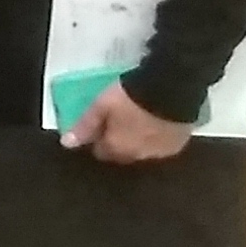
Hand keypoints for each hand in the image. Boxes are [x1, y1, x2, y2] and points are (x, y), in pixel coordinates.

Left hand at [66, 83, 192, 164]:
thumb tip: (67, 144)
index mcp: (118, 149)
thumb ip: (84, 127)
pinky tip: (159, 121)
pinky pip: (163, 145)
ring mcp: (161, 152)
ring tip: (141, 119)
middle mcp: (139, 157)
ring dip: (140, 140)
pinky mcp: (178, 144)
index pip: (102, 152)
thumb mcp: (101, 106)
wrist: (171, 89)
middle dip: (119, 141)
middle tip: (121, 120)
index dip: (99, 138)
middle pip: (123, 153)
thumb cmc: (130, 97)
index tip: (102, 124)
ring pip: (144, 150)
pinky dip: (159, 137)